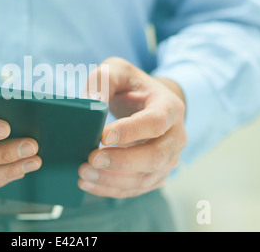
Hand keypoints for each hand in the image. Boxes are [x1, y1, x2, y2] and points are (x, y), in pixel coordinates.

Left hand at [78, 57, 186, 197]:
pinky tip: (89, 184)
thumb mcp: (117, 71)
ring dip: (113, 180)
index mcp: (169, 107)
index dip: (131, 131)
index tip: (103, 136)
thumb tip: (91, 104)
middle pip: (155, 156)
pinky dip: (112, 189)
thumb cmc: (131, 86)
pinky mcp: (156, 174)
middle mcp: (176, 136)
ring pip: (146, 178)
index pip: (155, 122)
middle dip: (122, 161)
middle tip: (91, 158)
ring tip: (84, 173)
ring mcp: (168, 158)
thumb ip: (103, 81)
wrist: (147, 102)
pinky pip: (137, 188)